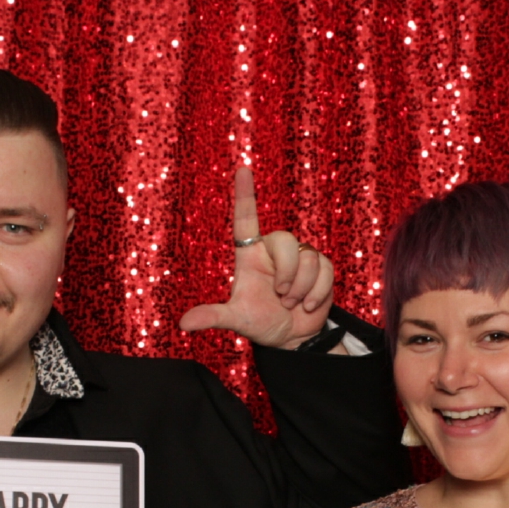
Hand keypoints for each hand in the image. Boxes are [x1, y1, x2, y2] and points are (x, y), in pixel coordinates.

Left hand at [178, 165, 335, 348]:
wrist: (291, 338)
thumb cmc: (259, 322)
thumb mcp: (236, 319)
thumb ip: (213, 316)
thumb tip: (183, 324)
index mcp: (250, 254)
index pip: (246, 219)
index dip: (245, 194)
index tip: (243, 168)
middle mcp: (274, 251)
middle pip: (286, 240)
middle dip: (287, 273)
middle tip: (281, 296)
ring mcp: (299, 258)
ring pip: (309, 258)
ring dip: (301, 288)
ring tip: (292, 303)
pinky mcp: (321, 268)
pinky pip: (325, 269)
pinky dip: (317, 292)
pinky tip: (308, 305)